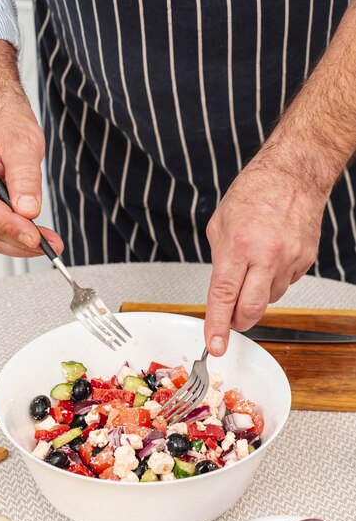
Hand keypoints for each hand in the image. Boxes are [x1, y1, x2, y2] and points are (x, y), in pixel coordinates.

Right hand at [0, 103, 62, 257]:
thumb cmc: (6, 126)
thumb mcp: (22, 144)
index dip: (10, 228)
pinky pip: (0, 231)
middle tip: (51, 245)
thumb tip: (28, 209)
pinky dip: (21, 238)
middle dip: (21, 242)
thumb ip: (25, 178)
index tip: (35, 238)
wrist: (3, 120)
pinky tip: (39, 237)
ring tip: (51, 243)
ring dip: (23, 245)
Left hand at [204, 151, 325, 355]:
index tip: (215, 344)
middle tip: (231, 318)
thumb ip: (219, 260)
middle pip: (251, 309)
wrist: (294, 175)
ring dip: (256, 295)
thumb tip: (221, 290)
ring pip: (269, 299)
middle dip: (238, 321)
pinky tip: (270, 259)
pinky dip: (273, 280)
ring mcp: (289, 260)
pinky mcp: (305, 261)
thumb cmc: (255, 192)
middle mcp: (266, 256)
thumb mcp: (220, 224)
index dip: (217, 326)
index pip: (223, 296)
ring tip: (253, 267)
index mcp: (239, 245)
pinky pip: (285, 284)